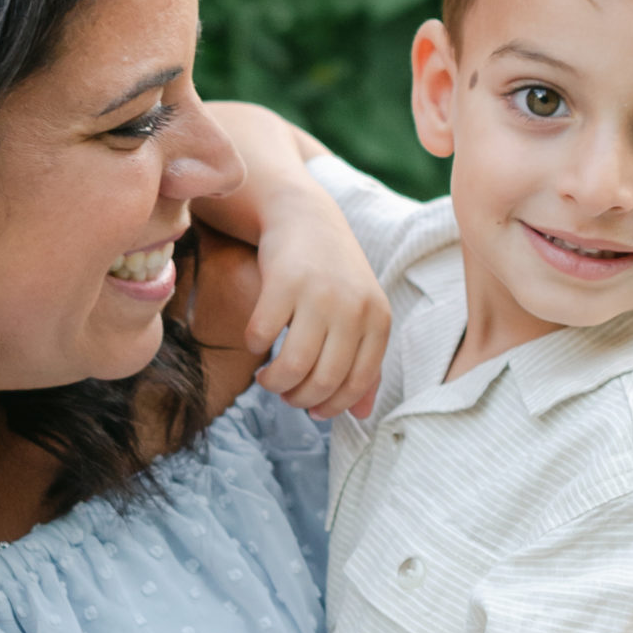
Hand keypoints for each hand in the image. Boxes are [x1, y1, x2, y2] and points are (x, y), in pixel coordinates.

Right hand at [247, 189, 389, 419]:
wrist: (306, 218)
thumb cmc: (334, 275)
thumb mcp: (361, 315)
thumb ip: (365, 362)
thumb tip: (361, 415)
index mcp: (378, 319)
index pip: (358, 383)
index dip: (332, 406)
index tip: (313, 410)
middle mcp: (353, 307)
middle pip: (324, 381)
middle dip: (299, 399)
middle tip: (285, 393)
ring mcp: (318, 294)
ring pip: (292, 367)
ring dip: (273, 382)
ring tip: (268, 378)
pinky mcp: (282, 282)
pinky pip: (261, 336)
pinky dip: (254, 347)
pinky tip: (257, 340)